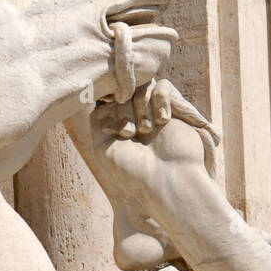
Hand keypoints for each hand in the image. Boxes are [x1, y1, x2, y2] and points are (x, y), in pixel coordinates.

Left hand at [75, 80, 216, 270]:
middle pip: (123, 90)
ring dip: (141, 106)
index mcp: (115, 126)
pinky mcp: (173, 110)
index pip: (105, 98)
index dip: (108, 110)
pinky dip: (160, 99)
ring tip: (147, 131)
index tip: (114, 133)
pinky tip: (163, 121)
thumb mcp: (103, 147)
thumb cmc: (134, 172)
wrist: (168, 185)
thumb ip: (97, 118)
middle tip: (131, 135)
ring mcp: (153, 112)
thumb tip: (98, 91)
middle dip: (124, 111)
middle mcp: (134, 118)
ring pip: (142, 86)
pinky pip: (163, 86)